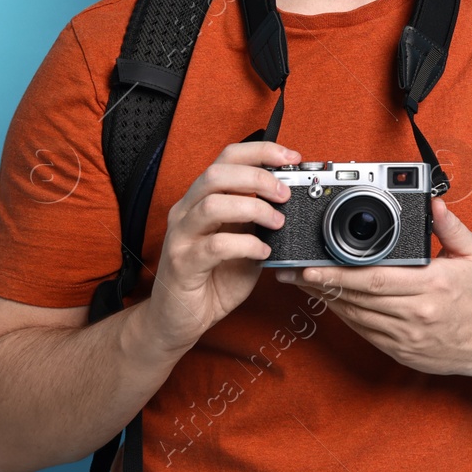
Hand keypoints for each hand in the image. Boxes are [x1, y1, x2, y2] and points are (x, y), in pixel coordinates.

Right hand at [142, 140, 298, 354]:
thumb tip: (291, 199)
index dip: (261, 151)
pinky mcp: (182, 264)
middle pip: (217, 174)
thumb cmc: (212, 278)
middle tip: (285, 194)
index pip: (227, 158)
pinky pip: (215, 246)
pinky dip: (246, 245)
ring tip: (278, 223)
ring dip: (253, 209)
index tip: (292, 157)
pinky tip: (263, 253)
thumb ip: (258, 219)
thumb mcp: (243, 240)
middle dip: (258, 178)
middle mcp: (186, 211)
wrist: (179, 319)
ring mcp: (181, 237)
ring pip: (213, 204)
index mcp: (201, 198)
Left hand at [277, 198, 471, 378]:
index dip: (338, 273)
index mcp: (431, 285)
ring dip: (327, 300)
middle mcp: (415, 312)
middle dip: (322, 284)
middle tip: (294, 273)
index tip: (312, 265)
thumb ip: (450, 226)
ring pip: (355, 316)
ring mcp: (405, 336)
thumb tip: (433, 202)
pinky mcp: (399, 351)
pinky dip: (344, 316)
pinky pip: (363, 332)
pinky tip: (330, 302)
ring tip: (304, 285)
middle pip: (357, 297)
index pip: (375, 278)